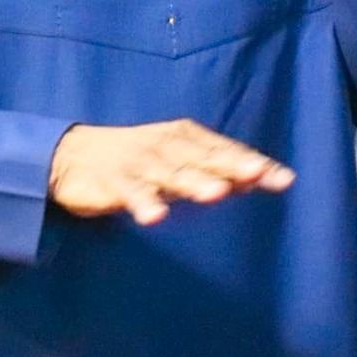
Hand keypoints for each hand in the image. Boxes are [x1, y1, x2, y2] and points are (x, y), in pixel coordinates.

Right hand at [48, 120, 294, 225]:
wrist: (73, 155)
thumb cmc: (140, 160)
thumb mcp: (181, 161)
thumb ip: (218, 170)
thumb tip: (263, 177)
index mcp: (187, 138)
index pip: (226, 152)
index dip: (254, 164)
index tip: (284, 180)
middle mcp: (167, 145)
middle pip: (204, 158)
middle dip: (231, 166)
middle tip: (258, 175)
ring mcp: (140, 162)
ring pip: (171, 173)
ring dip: (193, 182)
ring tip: (217, 194)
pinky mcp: (114, 180)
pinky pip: (131, 193)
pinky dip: (143, 203)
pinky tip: (155, 218)